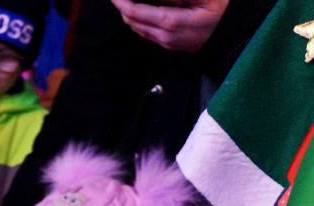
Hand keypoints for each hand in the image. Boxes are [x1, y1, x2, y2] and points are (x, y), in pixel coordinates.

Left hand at [109, 0, 229, 52]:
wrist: (240, 35)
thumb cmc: (225, 11)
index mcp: (170, 23)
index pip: (134, 12)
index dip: (120, 1)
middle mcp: (165, 37)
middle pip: (132, 21)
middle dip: (122, 5)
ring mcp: (168, 43)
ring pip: (137, 28)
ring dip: (129, 12)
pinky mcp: (172, 45)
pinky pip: (147, 32)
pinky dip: (139, 19)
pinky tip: (141, 7)